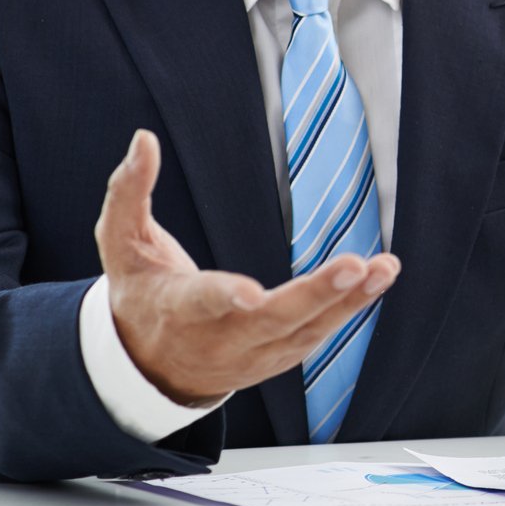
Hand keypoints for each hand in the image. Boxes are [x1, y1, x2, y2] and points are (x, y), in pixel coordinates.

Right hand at [97, 130, 400, 406]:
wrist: (150, 365)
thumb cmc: (140, 291)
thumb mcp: (120, 242)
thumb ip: (128, 191)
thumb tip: (143, 139)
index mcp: (177, 308)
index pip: (201, 302)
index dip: (225, 298)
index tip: (251, 294)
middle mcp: (219, 339)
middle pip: (271, 322)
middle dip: (314, 296)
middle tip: (352, 267)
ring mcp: (254, 355)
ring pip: (305, 332)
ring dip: (349, 302)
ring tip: (384, 268)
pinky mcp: (280, 356)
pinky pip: (320, 333)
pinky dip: (352, 308)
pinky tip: (378, 278)